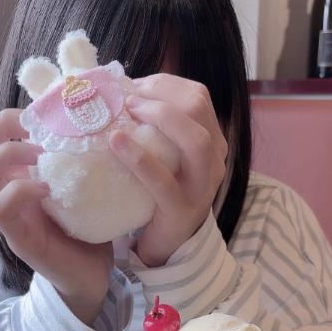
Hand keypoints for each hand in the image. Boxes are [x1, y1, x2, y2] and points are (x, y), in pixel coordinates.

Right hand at [0, 110, 112, 324]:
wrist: (94, 277)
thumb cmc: (90, 228)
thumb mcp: (83, 185)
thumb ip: (78, 158)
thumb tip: (98, 118)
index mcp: (18, 177)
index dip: (9, 119)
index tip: (43, 118)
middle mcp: (6, 193)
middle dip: (3, 129)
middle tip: (38, 135)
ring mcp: (9, 217)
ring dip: (9, 155)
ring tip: (41, 157)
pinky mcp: (19, 238)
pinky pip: (1, 207)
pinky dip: (22, 190)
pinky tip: (49, 190)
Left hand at [109, 74, 227, 266]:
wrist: (166, 246)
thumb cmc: (159, 194)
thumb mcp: (165, 155)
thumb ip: (154, 127)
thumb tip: (120, 90)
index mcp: (212, 141)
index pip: (197, 96)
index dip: (163, 84)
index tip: (132, 88)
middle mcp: (214, 160)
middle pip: (199, 107)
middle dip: (160, 94)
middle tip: (127, 99)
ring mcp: (202, 186)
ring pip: (195, 140)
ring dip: (159, 117)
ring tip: (127, 112)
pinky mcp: (181, 209)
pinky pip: (163, 180)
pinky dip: (139, 158)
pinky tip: (117, 143)